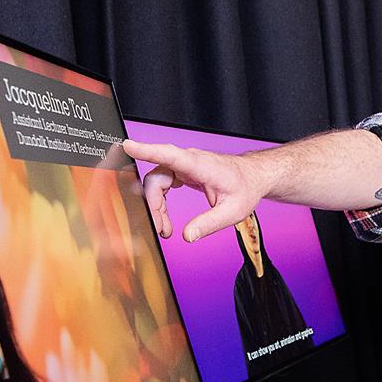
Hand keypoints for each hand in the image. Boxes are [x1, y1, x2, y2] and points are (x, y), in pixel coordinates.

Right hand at [121, 139, 268, 241]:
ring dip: (156, 206)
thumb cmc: (245, 188)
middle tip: (161, 229)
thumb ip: (209, 224)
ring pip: (157, 182)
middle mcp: (189, 161)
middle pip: (157, 178)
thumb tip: (188, 236)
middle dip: (153, 204)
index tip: (128, 146)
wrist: (253, 176)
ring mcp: (184, 165)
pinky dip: (160, 201)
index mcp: (201, 166)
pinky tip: (165, 217)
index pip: (170, 155)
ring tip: (165, 228)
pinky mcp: (182, 170)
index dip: (147, 150)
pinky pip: (162, 184)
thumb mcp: (233, 211)